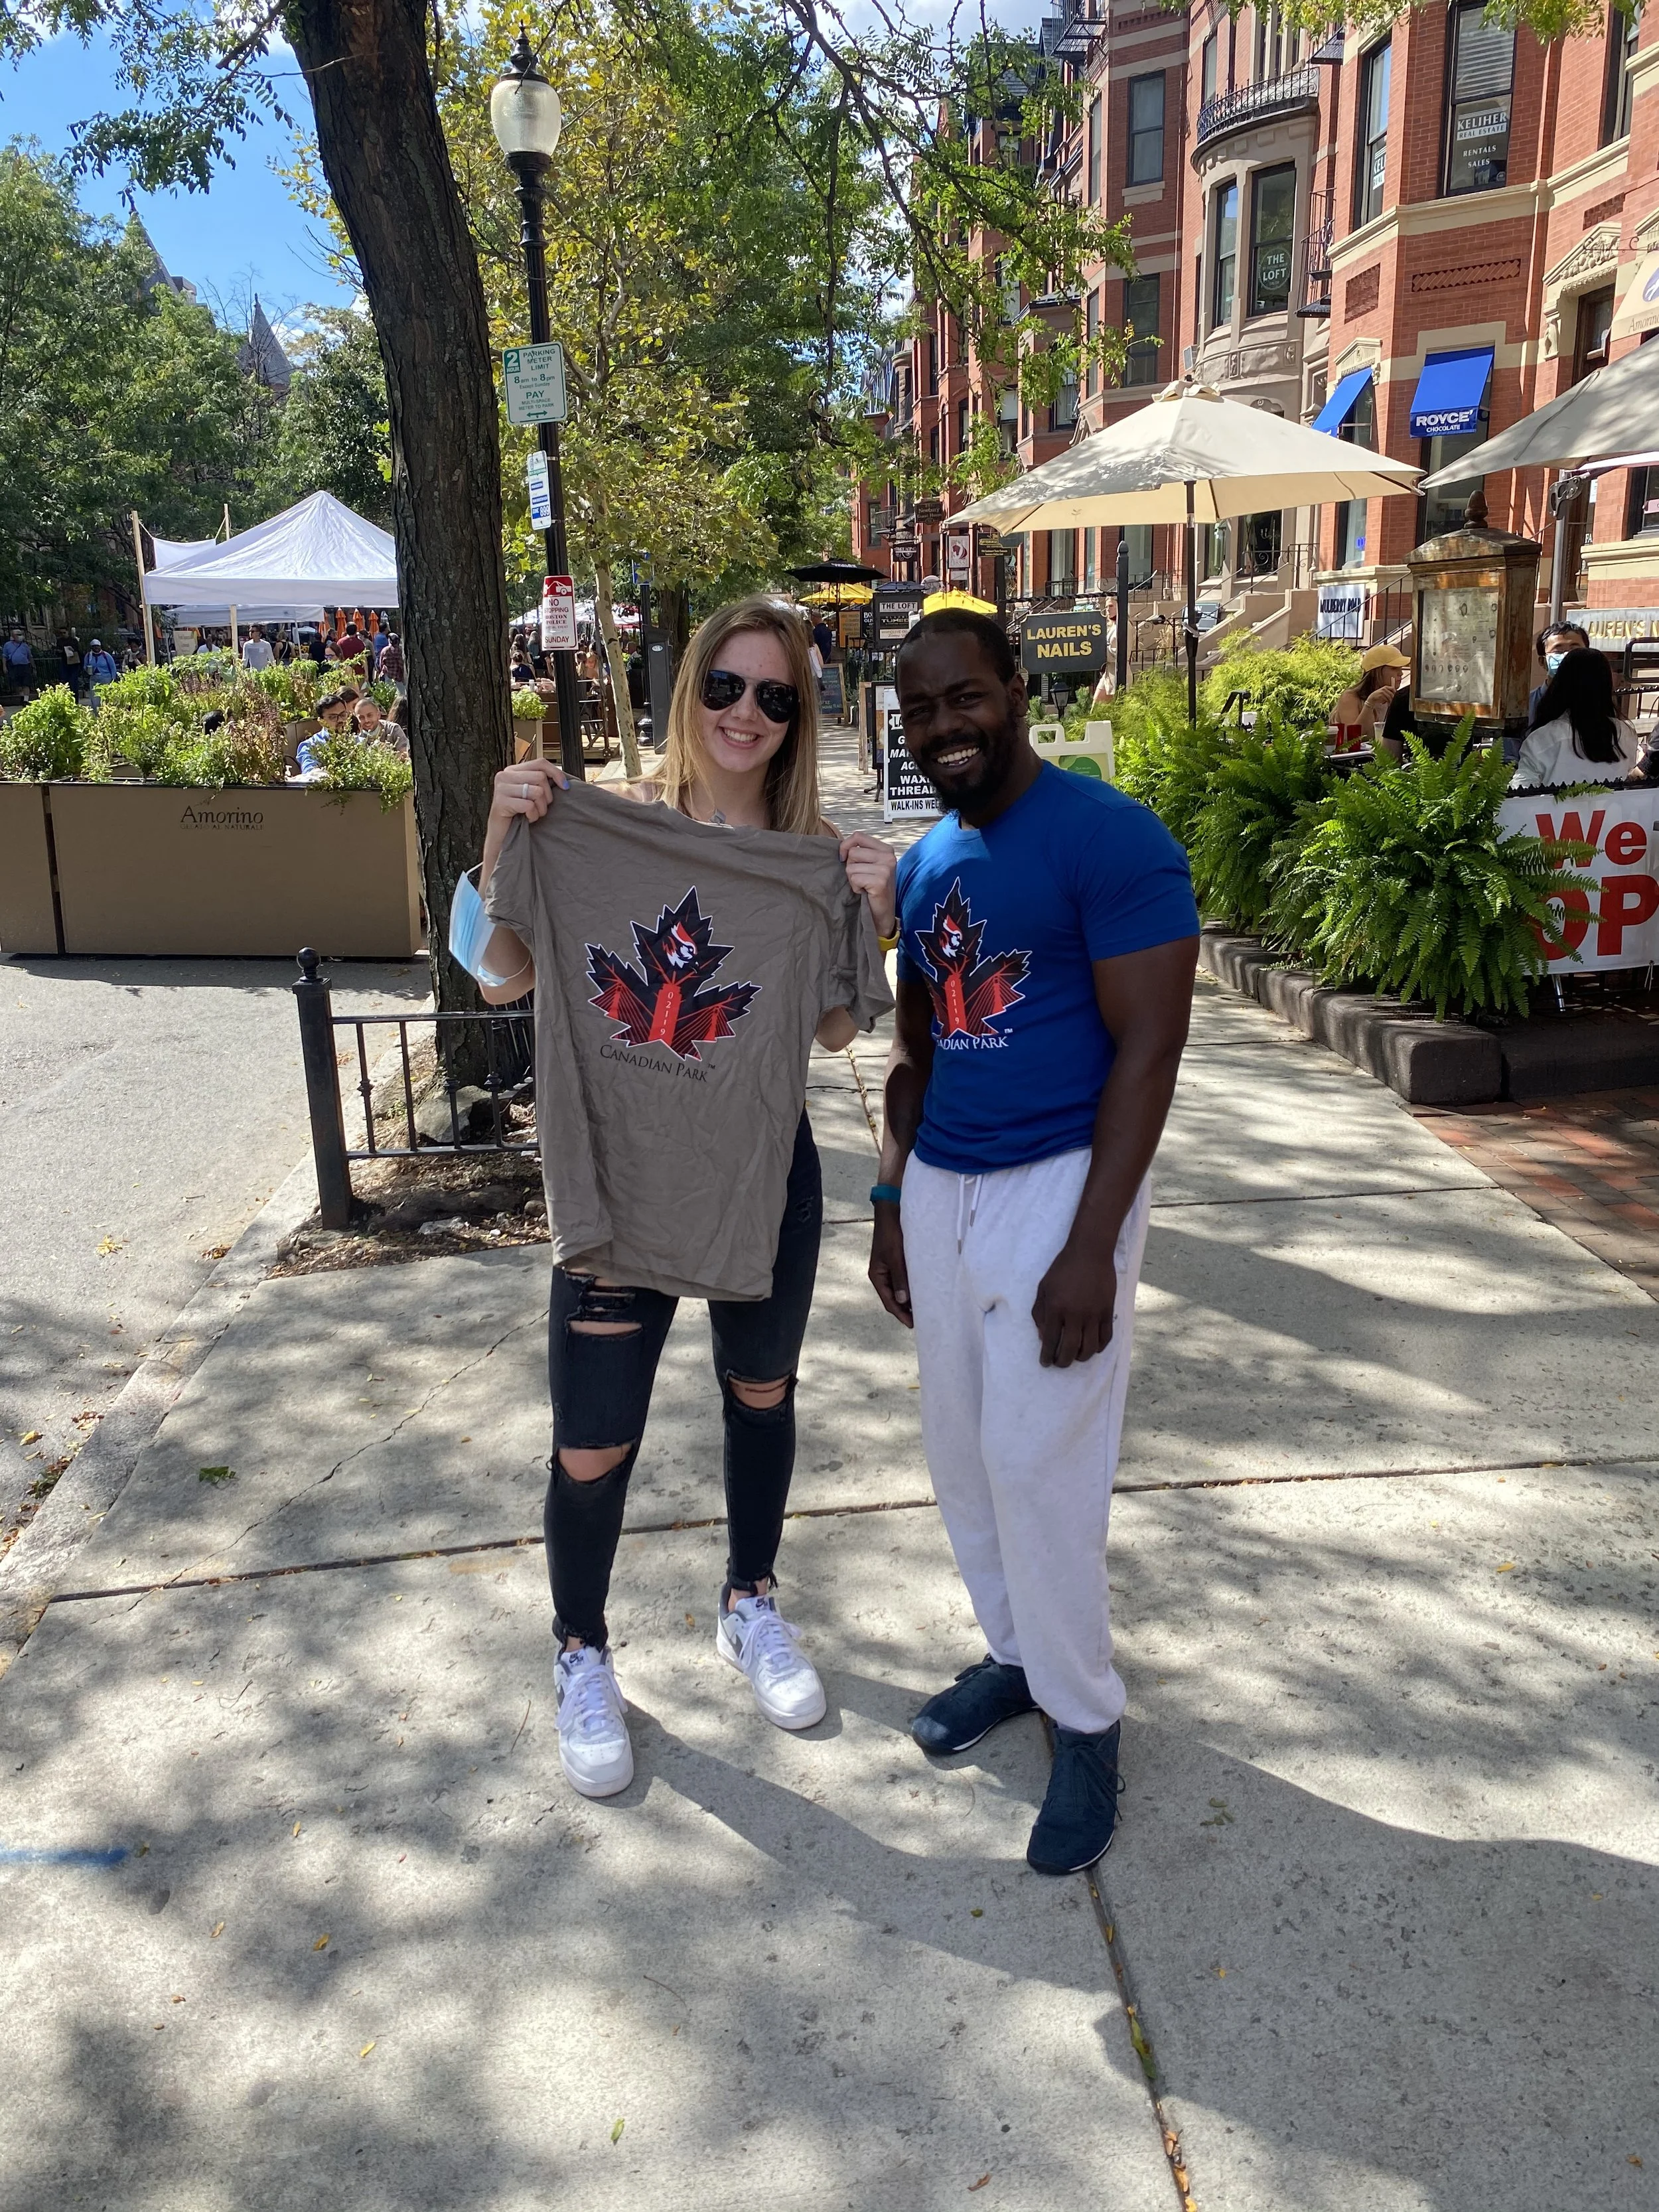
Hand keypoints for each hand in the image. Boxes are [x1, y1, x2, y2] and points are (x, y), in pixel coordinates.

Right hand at [490, 758, 565, 828]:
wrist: (502, 835)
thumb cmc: (519, 815)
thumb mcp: (531, 794)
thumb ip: (541, 783)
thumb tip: (564, 781)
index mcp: (513, 770)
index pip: (540, 763)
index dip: (556, 773)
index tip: (565, 787)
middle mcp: (505, 775)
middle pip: (541, 777)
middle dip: (547, 797)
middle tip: (539, 808)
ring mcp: (501, 788)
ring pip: (537, 791)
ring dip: (540, 808)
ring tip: (532, 814)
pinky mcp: (500, 802)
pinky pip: (529, 805)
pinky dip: (532, 815)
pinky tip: (526, 819)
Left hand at [840, 831, 897, 937]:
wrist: (883, 914)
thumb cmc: (874, 890)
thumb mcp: (870, 866)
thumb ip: (861, 853)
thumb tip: (842, 847)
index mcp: (886, 849)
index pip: (858, 836)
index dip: (846, 846)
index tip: (844, 858)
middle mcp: (888, 856)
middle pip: (853, 852)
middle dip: (851, 867)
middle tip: (862, 879)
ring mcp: (886, 868)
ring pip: (851, 866)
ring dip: (853, 879)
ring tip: (865, 886)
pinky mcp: (880, 881)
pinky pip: (854, 878)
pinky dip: (855, 888)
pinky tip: (865, 892)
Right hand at [868, 1203, 911, 1328]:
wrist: (892, 1211)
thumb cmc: (891, 1232)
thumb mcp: (895, 1256)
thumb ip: (899, 1278)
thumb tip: (903, 1300)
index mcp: (877, 1275)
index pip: (888, 1301)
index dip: (900, 1314)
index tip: (913, 1324)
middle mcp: (883, 1275)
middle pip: (894, 1298)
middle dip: (906, 1309)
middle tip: (922, 1319)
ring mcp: (891, 1269)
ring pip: (900, 1289)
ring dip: (910, 1299)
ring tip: (924, 1308)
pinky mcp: (899, 1262)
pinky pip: (905, 1279)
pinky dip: (912, 1287)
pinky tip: (923, 1291)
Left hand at [1031, 1239, 1117, 1368]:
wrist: (1090, 1252)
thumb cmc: (1063, 1269)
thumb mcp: (1043, 1288)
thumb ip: (1040, 1313)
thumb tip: (1043, 1337)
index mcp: (1056, 1308)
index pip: (1050, 1341)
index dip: (1046, 1356)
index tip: (1045, 1363)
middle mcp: (1075, 1314)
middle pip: (1069, 1350)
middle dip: (1062, 1362)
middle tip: (1059, 1363)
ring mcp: (1093, 1314)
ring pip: (1089, 1348)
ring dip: (1081, 1357)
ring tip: (1075, 1357)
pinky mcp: (1107, 1311)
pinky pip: (1105, 1338)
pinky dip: (1099, 1347)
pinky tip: (1092, 1348)